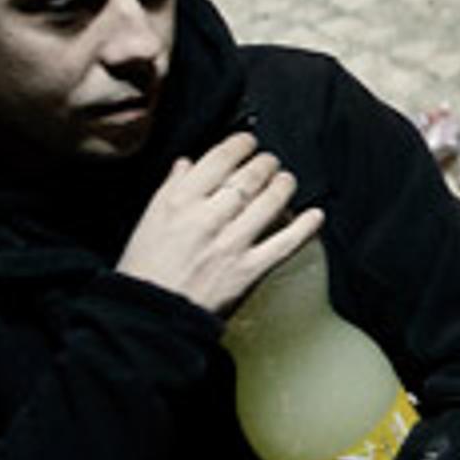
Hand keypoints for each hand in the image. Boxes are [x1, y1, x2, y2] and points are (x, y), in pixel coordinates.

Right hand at [113, 133, 319, 317]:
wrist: (148, 317)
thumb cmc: (144, 270)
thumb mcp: (147, 222)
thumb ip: (170, 189)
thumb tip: (186, 164)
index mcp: (179, 202)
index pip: (220, 159)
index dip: (241, 144)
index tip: (248, 142)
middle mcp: (207, 218)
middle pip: (251, 177)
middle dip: (267, 163)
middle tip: (271, 162)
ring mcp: (231, 244)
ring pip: (271, 202)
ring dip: (285, 186)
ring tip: (287, 182)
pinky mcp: (248, 270)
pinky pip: (286, 242)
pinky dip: (306, 227)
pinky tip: (315, 216)